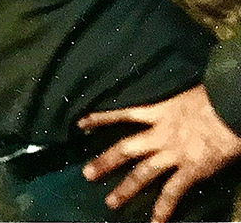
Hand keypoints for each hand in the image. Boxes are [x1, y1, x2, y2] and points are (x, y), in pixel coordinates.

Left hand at [79, 85, 240, 221]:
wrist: (233, 107)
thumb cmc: (214, 98)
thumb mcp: (184, 95)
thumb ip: (172, 106)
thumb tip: (172, 106)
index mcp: (159, 112)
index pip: (123, 114)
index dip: (101, 119)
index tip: (80, 124)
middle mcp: (160, 134)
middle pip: (126, 149)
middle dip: (105, 162)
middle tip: (86, 174)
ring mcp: (173, 154)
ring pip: (143, 173)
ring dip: (126, 189)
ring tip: (110, 202)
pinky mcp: (191, 170)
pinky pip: (173, 192)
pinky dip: (164, 208)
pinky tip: (155, 222)